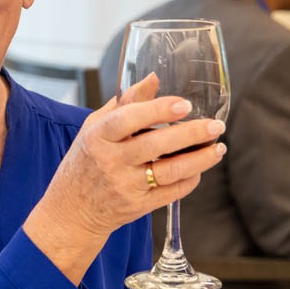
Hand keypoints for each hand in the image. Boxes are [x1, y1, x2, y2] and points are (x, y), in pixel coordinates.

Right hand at [23, 74, 226, 281]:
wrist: (71, 209)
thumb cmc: (85, 161)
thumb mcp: (94, 128)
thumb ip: (125, 103)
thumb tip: (155, 78)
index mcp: (97, 137)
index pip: (127, 120)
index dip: (157, 110)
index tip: (184, 104)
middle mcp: (110, 161)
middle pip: (156, 145)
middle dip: (191, 134)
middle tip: (215, 126)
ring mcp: (124, 186)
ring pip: (171, 171)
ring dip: (200, 159)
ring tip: (218, 148)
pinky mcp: (137, 206)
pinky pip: (172, 192)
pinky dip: (191, 179)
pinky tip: (200, 168)